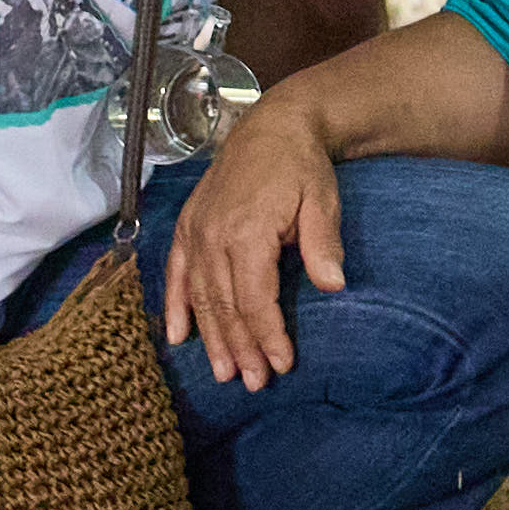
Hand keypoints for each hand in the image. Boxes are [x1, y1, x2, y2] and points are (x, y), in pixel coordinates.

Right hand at [159, 91, 344, 386]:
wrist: (272, 126)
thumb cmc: (302, 166)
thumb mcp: (322, 199)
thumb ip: (323, 244)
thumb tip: (334, 286)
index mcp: (246, 231)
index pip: (254, 298)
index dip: (267, 335)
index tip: (282, 365)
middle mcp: (213, 235)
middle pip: (224, 305)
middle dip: (240, 348)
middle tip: (255, 383)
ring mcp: (196, 231)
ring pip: (199, 296)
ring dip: (211, 337)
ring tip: (224, 373)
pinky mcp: (187, 226)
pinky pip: (175, 272)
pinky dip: (174, 305)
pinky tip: (177, 336)